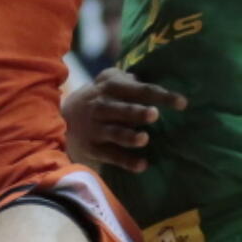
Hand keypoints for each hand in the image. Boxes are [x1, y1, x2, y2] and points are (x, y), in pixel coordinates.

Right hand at [62, 68, 186, 172]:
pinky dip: (126, 161)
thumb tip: (149, 76)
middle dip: (138, 112)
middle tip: (154, 114)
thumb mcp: (106, 82)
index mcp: (110, 89)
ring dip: (129, 136)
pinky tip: (142, 165)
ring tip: (144, 139)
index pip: (139, 90)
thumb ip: (126, 78)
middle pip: (123, 109)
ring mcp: (96, 128)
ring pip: (115, 133)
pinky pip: (111, 156)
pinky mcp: (92, 148)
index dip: (161, 95)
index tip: (182, 103)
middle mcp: (103, 107)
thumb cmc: (96, 98)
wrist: (59, 119)